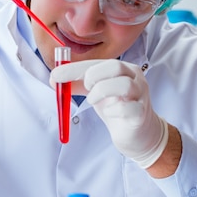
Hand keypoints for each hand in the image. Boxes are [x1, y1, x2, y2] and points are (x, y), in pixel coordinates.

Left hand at [50, 59, 167, 168]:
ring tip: (93, 101)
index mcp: (123, 68)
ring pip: (124, 84)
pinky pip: (128, 108)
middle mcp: (135, 78)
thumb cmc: (118, 108)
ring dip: (101, 92)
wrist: (138, 134)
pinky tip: (109, 112)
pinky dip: (113, 110)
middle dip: (93, 76)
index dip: (74, 68)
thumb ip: (77, 84)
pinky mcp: (141, 114)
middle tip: (85, 88)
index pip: (97, 62)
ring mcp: (141, 95)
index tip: (55, 75)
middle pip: (115, 67)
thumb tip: (54, 79)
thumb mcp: (95, 92)